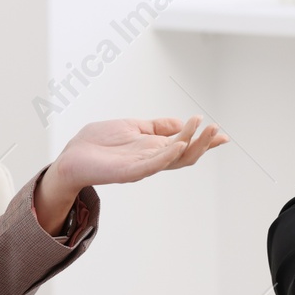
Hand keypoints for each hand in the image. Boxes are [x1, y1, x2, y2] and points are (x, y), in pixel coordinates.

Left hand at [34, 116, 227, 232]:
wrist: (71, 156)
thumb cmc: (98, 143)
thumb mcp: (132, 127)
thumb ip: (156, 126)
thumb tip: (180, 121)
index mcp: (154, 149)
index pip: (185, 145)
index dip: (204, 140)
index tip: (222, 134)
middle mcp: (152, 159)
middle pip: (186, 155)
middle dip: (203, 143)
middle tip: (216, 129)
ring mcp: (142, 167)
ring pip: (174, 160)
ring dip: (191, 145)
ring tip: (203, 129)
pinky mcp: (128, 172)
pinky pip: (152, 165)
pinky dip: (167, 155)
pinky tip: (178, 144)